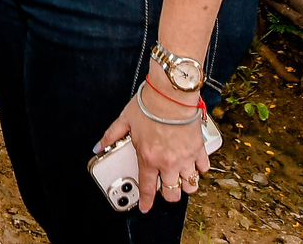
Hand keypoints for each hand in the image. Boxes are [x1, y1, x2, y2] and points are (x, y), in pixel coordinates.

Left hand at [97, 88, 208, 212]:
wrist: (171, 94)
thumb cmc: (149, 105)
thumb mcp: (124, 120)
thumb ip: (111, 136)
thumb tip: (99, 146)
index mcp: (148, 158)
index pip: (147, 188)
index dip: (145, 201)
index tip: (145, 207)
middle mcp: (168, 162)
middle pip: (172, 193)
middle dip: (168, 195)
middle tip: (165, 189)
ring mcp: (186, 157)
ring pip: (190, 185)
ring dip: (186, 185)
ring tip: (181, 180)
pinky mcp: (199, 149)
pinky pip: (203, 168)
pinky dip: (200, 169)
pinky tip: (194, 165)